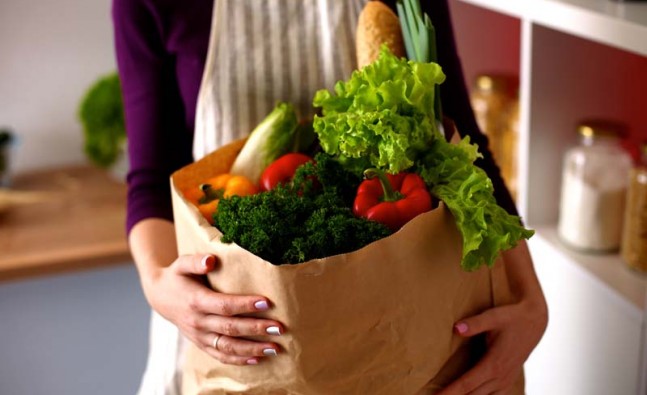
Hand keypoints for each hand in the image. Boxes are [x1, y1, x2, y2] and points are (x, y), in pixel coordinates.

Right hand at [142, 253, 284, 365]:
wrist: (160, 296)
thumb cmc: (177, 276)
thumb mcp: (181, 263)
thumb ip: (196, 261)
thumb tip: (211, 259)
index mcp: (196, 301)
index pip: (224, 305)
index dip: (245, 305)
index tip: (267, 302)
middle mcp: (198, 322)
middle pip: (231, 328)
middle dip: (256, 329)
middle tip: (279, 328)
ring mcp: (199, 336)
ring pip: (228, 347)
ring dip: (253, 349)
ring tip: (275, 348)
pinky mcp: (201, 344)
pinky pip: (221, 356)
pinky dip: (239, 360)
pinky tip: (258, 359)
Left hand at [438, 241, 547, 394]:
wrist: (534, 320)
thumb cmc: (512, 317)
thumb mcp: (493, 317)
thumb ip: (475, 324)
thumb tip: (456, 328)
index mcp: (494, 364)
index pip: (467, 383)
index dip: (450, 392)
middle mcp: (500, 376)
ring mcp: (506, 380)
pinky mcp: (508, 379)